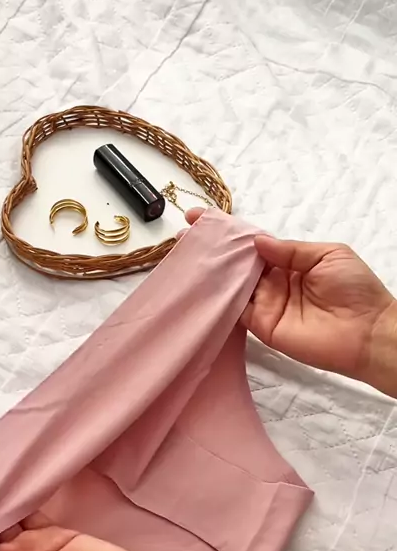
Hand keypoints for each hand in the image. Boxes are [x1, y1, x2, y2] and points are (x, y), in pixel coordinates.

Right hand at [185, 208, 396, 392]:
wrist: (366, 332)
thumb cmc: (356, 289)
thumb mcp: (327, 254)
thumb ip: (290, 249)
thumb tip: (257, 240)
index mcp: (289, 261)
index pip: (252, 243)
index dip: (229, 232)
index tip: (202, 218)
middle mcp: (273, 281)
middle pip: (236, 264)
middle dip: (211, 250)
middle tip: (184, 237)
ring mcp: (266, 304)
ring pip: (231, 285)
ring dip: (210, 273)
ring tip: (184, 256)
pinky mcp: (262, 326)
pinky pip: (236, 311)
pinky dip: (218, 299)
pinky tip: (200, 285)